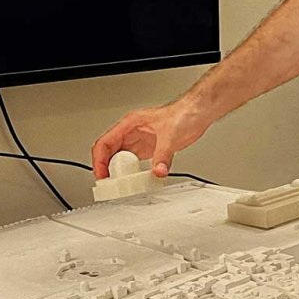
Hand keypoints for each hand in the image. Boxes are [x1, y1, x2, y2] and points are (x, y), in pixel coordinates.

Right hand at [92, 100, 208, 178]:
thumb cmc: (184, 113)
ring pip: (120, 159)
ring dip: (118, 172)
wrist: (198, 113)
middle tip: (109, 184)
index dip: (99, 160)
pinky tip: (135, 180)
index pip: (105, 142)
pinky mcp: (150, 148)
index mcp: (130, 124)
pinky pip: (135, 163)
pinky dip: (132, 173)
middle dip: (106, 169)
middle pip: (109, 152)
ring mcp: (140, 141)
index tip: (102, 174)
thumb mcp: (171, 135)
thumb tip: (157, 171)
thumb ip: (163, 155)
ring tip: (119, 185)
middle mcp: (132, 132)